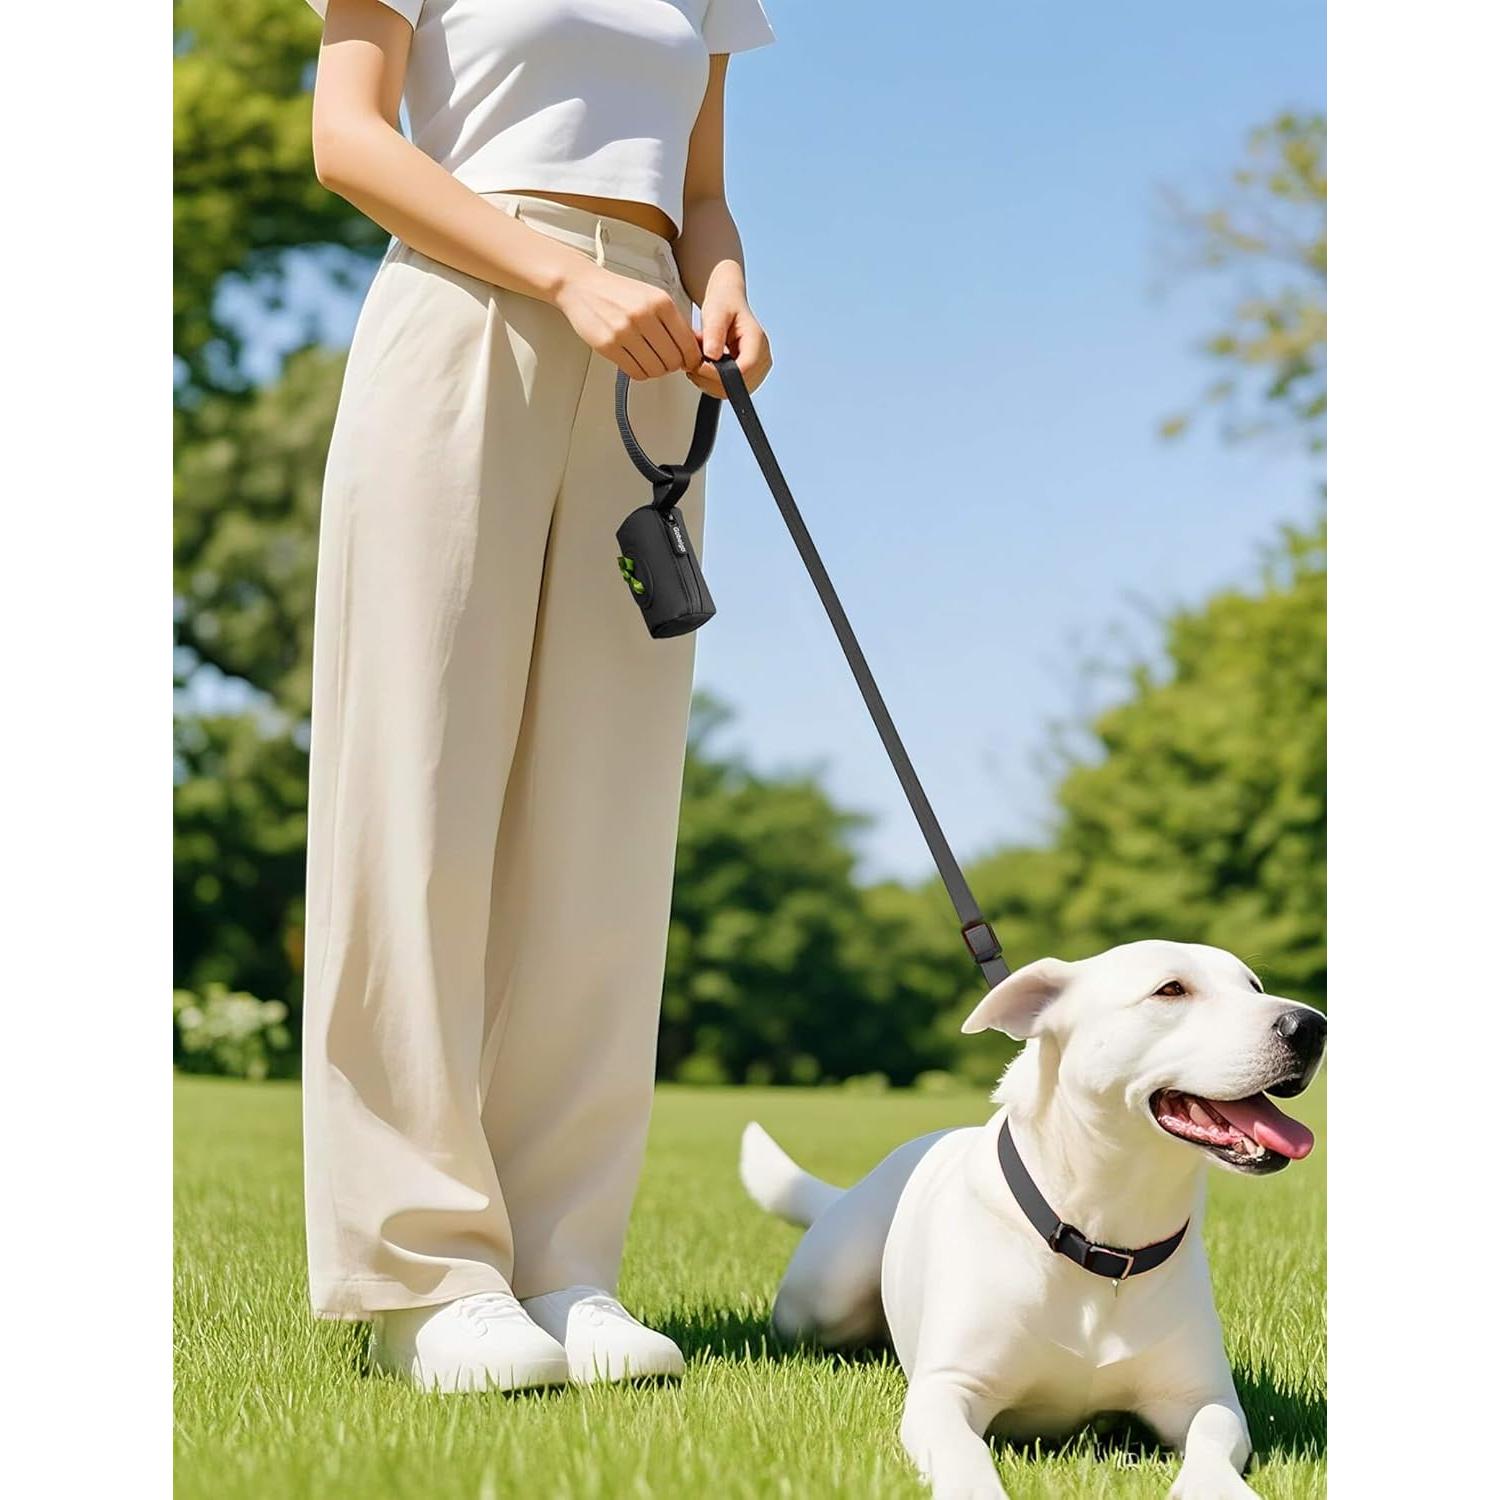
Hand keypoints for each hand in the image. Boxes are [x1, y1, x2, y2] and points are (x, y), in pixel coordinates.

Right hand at [553, 261, 701, 379]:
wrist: (582, 287)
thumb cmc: (619, 293)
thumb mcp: (652, 297)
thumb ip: (673, 320)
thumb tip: (695, 346)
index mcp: (661, 303)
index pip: (687, 343)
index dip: (691, 358)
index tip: (689, 362)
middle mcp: (645, 316)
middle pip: (673, 360)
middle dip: (673, 365)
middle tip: (667, 361)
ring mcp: (625, 331)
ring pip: (655, 369)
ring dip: (656, 370)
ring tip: (651, 360)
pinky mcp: (608, 345)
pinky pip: (635, 371)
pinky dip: (640, 372)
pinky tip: (637, 362)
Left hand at [686, 270, 771, 397]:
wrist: (727, 301)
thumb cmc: (724, 302)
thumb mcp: (715, 311)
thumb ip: (714, 332)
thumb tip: (711, 355)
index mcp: (757, 340)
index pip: (745, 369)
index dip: (720, 375)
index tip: (699, 367)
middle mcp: (762, 357)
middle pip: (740, 384)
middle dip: (712, 380)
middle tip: (692, 365)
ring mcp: (757, 368)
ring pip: (733, 390)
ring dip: (710, 382)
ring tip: (696, 364)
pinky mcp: (747, 374)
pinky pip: (730, 388)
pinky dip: (712, 382)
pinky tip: (703, 368)